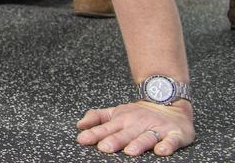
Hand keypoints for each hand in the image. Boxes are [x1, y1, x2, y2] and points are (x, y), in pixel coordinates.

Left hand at [77, 100, 194, 156]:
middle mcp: (138, 124)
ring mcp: (156, 129)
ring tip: (129, 151)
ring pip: (146, 137)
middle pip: (125, 134)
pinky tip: (161, 151)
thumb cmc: (138, 113)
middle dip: (114, 140)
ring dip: (138, 144)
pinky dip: (167, 145)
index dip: (94, 134)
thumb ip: (97, 117)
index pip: (105, 128)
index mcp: (122, 121)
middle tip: (104, 148)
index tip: (83, 139)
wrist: (168, 101)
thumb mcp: (115, 112)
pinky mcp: (174, 134)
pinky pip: (171, 141)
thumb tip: (79, 125)